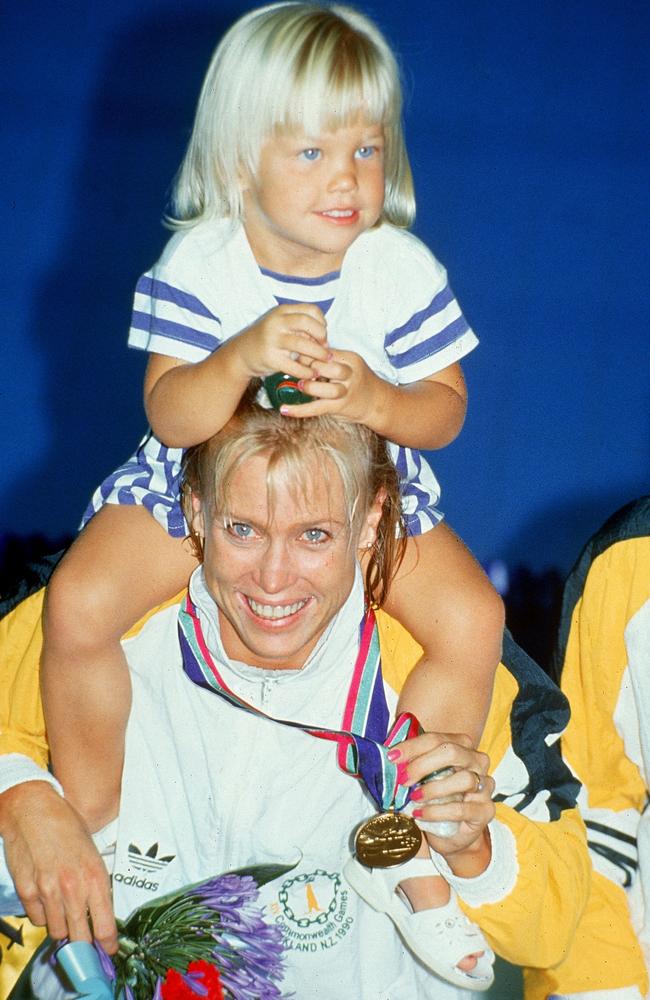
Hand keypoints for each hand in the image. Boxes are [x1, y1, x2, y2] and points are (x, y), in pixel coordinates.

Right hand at [0, 782, 117, 952]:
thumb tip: (101, 907)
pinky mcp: (27, 891)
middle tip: (86, 940)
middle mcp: (73, 887)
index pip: (104, 924)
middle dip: (84, 943)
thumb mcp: (91, 850)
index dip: (107, 943)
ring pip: (57, 931)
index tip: (109, 950)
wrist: (33, 810)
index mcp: (95, 876)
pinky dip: (42, 914)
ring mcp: (48, 891)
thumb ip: (96, 880)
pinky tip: (46, 899)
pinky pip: (37, 919)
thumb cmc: (66, 825)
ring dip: (62, 926)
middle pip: (80, 937)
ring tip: (64, 911)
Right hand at [236, 304, 328, 379]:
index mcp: (282, 311)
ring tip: (325, 361)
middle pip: (306, 322)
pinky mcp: (270, 358)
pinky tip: (312, 374)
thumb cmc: (268, 340)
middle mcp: (276, 322)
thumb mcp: (282, 326)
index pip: (310, 309)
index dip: (322, 322)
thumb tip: (324, 340)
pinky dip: (306, 371)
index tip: (323, 335)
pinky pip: (293, 365)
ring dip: (318, 354)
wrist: (241, 354)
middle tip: (325, 347)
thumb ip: (301, 329)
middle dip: (321, 335)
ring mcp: (272, 339)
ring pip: (301, 344)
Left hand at [279, 349, 380, 423]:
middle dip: (309, 367)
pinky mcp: (339, 407)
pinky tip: (284, 410)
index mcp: (350, 359)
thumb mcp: (348, 363)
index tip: (299, 356)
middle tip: (298, 369)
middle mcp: (350, 374)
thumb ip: (329, 358)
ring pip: (326, 389)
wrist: (377, 401)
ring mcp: (346, 392)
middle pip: (328, 367)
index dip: (309, 353)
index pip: (326, 351)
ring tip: (299, 385)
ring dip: (309, 387)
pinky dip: (299, 410)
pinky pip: (317, 408)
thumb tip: (301, 352)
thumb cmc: (357, 380)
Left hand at [392, 732, 495, 864]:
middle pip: (452, 752)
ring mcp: (486, 786)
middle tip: (404, 779)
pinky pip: (461, 808)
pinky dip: (437, 811)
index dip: (413, 747)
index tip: (393, 757)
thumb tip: (391, 757)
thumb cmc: (437, 800)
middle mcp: (477, 762)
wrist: (454, 834)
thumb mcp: (424, 778)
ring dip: (433, 788)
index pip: (437, 739)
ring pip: (463, 779)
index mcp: (462, 747)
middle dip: (423, 764)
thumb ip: (413, 764)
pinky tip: (420, 814)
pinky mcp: (486, 811)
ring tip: (414, 798)